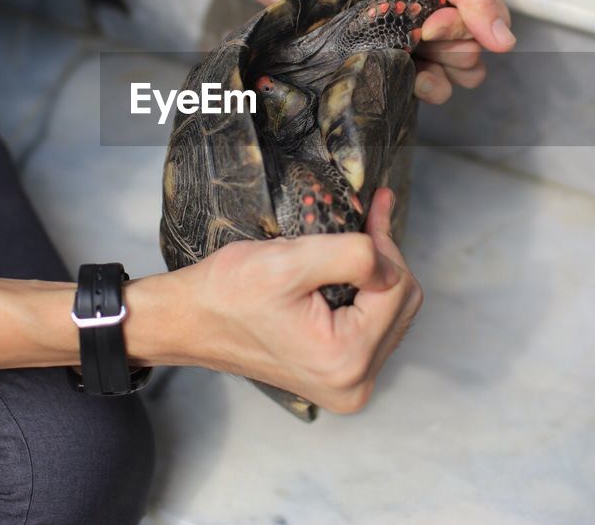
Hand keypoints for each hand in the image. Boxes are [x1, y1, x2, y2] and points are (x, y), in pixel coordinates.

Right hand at [178, 189, 421, 413]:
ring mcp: (349, 386)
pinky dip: (366, 294)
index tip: (373, 208)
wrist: (191, 321)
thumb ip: (353, 256)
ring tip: (355, 240)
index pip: (398, 287)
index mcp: (347, 359)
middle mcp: (355, 384)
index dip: (384, 244)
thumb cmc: (228, 293)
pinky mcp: (340, 377)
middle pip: (403, 304)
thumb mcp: (289, 261)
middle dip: (384, 260)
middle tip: (367, 219)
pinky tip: (351, 268)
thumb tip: (389, 262)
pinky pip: (374, 328)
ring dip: (376, 275)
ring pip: (392, 314)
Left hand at [280, 0, 514, 104]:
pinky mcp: (402, 64)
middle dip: (451, 45)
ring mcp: (424, 41)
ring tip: (411, 54)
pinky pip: (435, 90)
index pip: (494, 20)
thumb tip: (507, 42)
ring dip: (442, 70)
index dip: (469, 27)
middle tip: (417, 30)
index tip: (432, 18)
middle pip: (478, 50)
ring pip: (461, 74)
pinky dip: (426, 87)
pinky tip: (409, 77)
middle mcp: (448, 11)